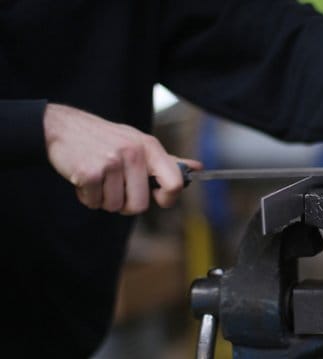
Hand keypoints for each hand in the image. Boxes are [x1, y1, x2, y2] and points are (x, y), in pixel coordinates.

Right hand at [44, 104, 202, 213]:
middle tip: (116, 187)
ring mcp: (111, 162)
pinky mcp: (89, 172)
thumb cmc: (106, 139)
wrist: (64, 127)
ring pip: (115, 206)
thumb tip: (196, 168)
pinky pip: (94, 203)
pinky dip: (88, 197)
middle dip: (126, 204)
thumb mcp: (140, 143)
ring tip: (99, 179)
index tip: (156, 198)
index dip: (167, 199)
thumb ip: (168, 160)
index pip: (175, 184)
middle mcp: (134, 153)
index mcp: (151, 148)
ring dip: (104, 199)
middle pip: (140, 205)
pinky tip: (84, 179)